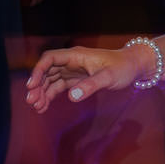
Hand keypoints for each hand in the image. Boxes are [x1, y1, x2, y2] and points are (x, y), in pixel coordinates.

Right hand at [24, 44, 150, 112]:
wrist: (133, 67)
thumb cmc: (122, 67)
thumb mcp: (109, 77)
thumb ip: (91, 85)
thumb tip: (72, 96)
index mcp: (76, 55)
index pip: (50, 58)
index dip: (39, 70)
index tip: (32, 85)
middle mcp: (71, 61)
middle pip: (47, 71)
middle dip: (38, 85)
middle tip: (32, 102)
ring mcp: (72, 71)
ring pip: (51, 80)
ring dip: (42, 93)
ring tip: (36, 108)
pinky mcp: (76, 80)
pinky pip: (58, 87)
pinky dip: (50, 96)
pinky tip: (44, 107)